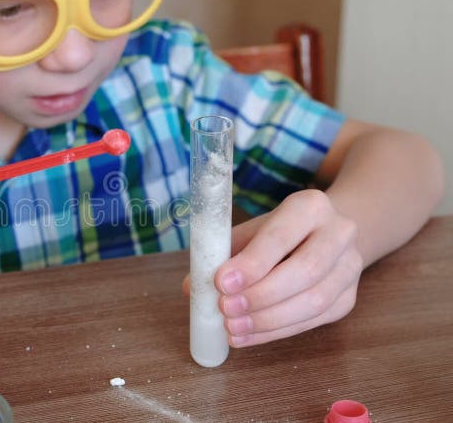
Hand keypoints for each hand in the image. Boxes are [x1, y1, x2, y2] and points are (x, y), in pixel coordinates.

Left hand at [184, 189, 363, 346]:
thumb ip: (222, 255)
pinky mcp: (349, 298)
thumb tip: (191, 288)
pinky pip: (314, 321)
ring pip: (314, 301)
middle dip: (261, 295)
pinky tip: (248, 336)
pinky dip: (276, 332)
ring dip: (268, 320)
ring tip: (232, 328)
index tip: (221, 282)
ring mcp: (350, 268)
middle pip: (306, 271)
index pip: (282, 236)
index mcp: (310, 206)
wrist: (325, 236)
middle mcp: (339, 233)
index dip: (252, 262)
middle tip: (225, 309)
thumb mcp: (250, 232)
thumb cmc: (277, 233)